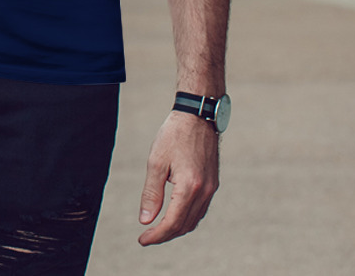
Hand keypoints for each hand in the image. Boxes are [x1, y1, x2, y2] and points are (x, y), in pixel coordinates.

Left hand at [138, 111, 219, 245]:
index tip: (142, 240)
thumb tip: (145, 220)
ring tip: (158, 228)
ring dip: (177, 228)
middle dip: (165, 234)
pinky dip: (187, 217)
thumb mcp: (156, 162)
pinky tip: (175, 215)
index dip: (156, 235)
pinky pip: (201, 209)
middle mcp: (204, 191)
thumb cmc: (174, 135)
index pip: (172, 222)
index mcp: (189, 187)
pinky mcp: (213, 183)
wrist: (197, 116)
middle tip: (147, 236)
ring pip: (194, 220)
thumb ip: (151, 193)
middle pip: (184, 225)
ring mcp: (211, 188)